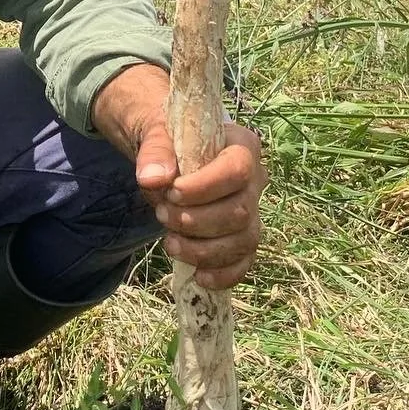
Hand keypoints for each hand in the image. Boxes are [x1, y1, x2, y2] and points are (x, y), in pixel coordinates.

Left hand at [93, 62, 267, 291]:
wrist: (170, 156)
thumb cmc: (170, 141)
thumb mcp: (157, 133)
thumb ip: (155, 151)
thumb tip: (152, 178)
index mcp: (242, 146)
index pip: (237, 170)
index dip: (205, 187)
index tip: (171, 193)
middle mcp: (256, 180)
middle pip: (241, 212)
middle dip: (196, 222)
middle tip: (161, 214)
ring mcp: (253, 212)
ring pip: (244, 241)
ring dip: (203, 250)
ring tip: (170, 242)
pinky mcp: (242, 238)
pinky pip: (244, 262)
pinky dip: (224, 274)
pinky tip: (198, 276)